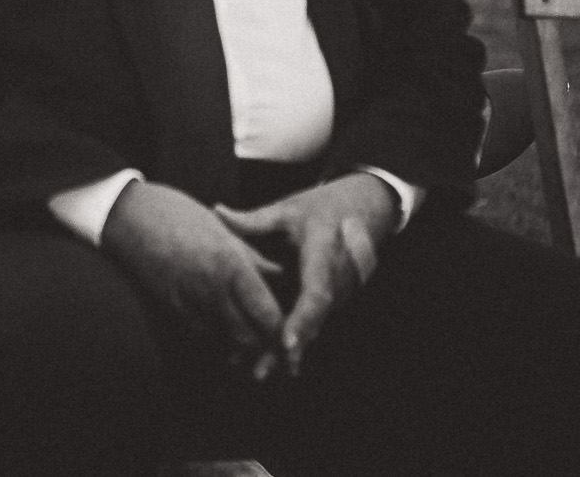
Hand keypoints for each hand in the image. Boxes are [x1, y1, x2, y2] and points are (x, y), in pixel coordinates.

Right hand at [99, 180, 285, 374]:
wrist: (127, 216)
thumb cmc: (176, 214)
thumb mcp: (222, 229)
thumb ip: (252, 257)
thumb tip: (280, 274)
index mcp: (230, 265)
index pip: (267, 313)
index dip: (284, 330)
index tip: (295, 335)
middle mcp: (211, 289)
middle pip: (250, 337)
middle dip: (268, 347)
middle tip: (282, 350)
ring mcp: (189, 302)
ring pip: (227, 343)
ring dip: (245, 348)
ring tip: (261, 349)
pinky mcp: (172, 309)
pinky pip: (204, 335)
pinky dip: (221, 340)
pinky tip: (230, 334)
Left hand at [216, 174, 398, 375]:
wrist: (363, 212)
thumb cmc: (322, 208)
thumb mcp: (289, 208)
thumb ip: (254, 219)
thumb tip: (216, 212)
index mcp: (323, 255)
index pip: (316, 293)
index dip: (302, 319)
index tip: (286, 342)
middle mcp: (335, 282)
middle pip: (313, 321)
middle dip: (288, 348)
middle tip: (258, 371)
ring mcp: (336, 294)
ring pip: (312, 327)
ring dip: (286, 350)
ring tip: (255, 370)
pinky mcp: (330, 300)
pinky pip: (310, 322)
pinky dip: (291, 339)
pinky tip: (266, 359)